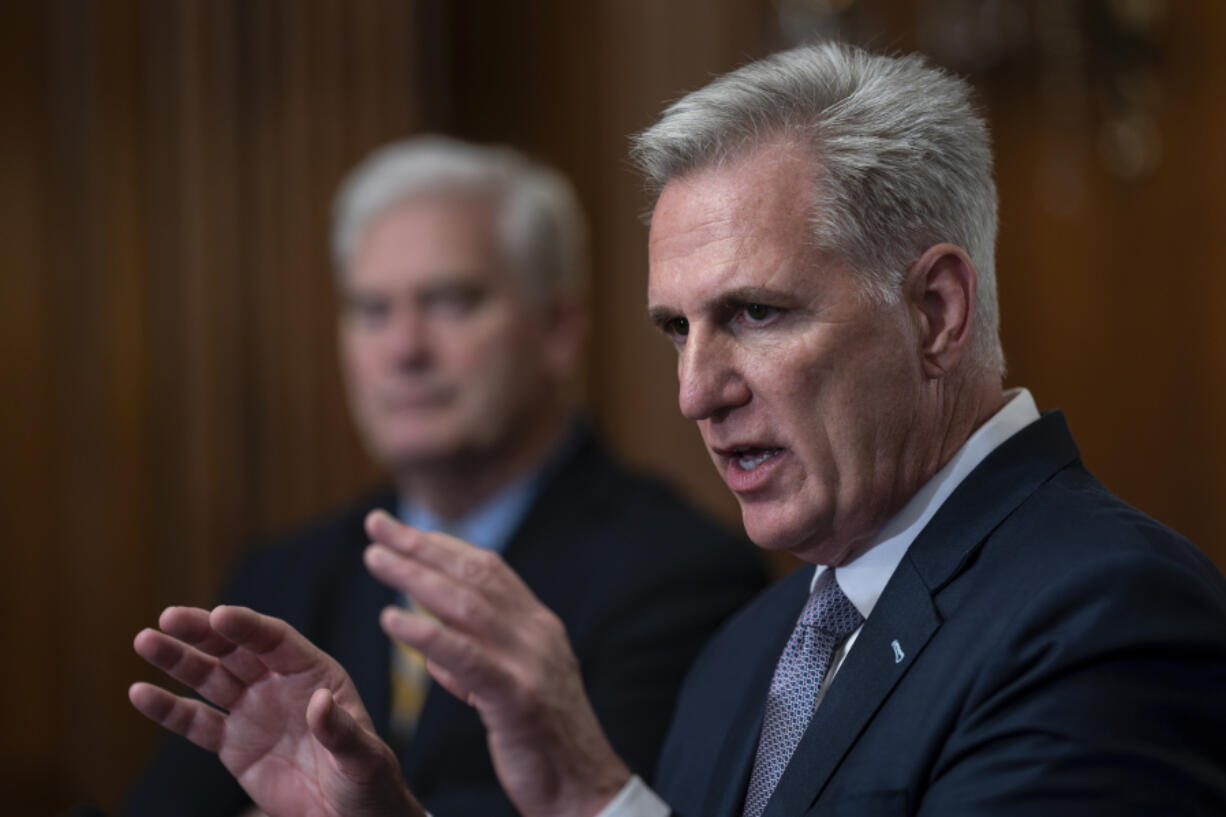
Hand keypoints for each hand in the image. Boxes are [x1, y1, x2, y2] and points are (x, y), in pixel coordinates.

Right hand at [129, 605, 423, 816]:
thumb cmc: (368, 781)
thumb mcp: (363, 756)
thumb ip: (341, 730)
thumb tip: (319, 703)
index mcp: (315, 674)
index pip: (276, 640)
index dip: (247, 626)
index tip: (218, 615)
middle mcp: (279, 685)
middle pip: (236, 649)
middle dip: (203, 632)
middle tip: (169, 617)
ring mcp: (254, 711)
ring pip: (210, 678)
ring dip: (178, 659)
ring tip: (145, 641)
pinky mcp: (233, 745)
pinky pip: (196, 723)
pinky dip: (168, 709)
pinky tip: (140, 692)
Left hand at [363, 510, 632, 816]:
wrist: (585, 791)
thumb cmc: (544, 745)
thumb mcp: (513, 691)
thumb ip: (478, 664)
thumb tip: (435, 650)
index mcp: (538, 626)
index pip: (488, 569)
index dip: (442, 545)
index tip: (401, 530)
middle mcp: (538, 632)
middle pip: (474, 574)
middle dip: (422, 546)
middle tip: (377, 526)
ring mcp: (531, 662)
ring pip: (467, 605)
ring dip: (415, 577)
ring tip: (375, 560)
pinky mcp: (519, 697)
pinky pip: (466, 656)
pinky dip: (426, 634)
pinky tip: (391, 620)